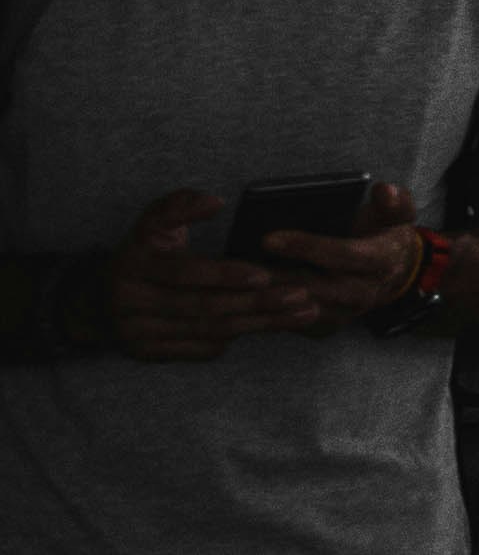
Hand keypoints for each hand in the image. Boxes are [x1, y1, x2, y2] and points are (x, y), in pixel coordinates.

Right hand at [93, 190, 325, 357]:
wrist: (101, 298)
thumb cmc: (145, 251)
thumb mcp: (154, 222)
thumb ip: (181, 205)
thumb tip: (214, 201)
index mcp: (132, 263)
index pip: (184, 272)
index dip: (224, 274)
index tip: (264, 274)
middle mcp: (129, 302)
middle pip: (202, 306)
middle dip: (255, 302)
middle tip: (299, 294)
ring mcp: (135, 333)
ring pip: (207, 331)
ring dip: (259, 323)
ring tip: (300, 312)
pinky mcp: (146, 353)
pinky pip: (200, 349)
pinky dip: (236, 338)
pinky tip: (270, 327)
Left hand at [251, 180, 435, 323]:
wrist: (395, 277)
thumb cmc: (385, 237)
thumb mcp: (398, 216)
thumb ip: (394, 202)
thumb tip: (384, 189)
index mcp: (381, 261)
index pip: (342, 255)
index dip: (306, 247)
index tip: (269, 238)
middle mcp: (362, 293)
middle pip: (312, 287)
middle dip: (273, 277)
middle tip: (235, 266)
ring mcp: (342, 314)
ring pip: (295, 309)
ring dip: (263, 298)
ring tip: (229, 282)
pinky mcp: (323, 327)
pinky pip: (288, 323)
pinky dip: (263, 312)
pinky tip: (236, 298)